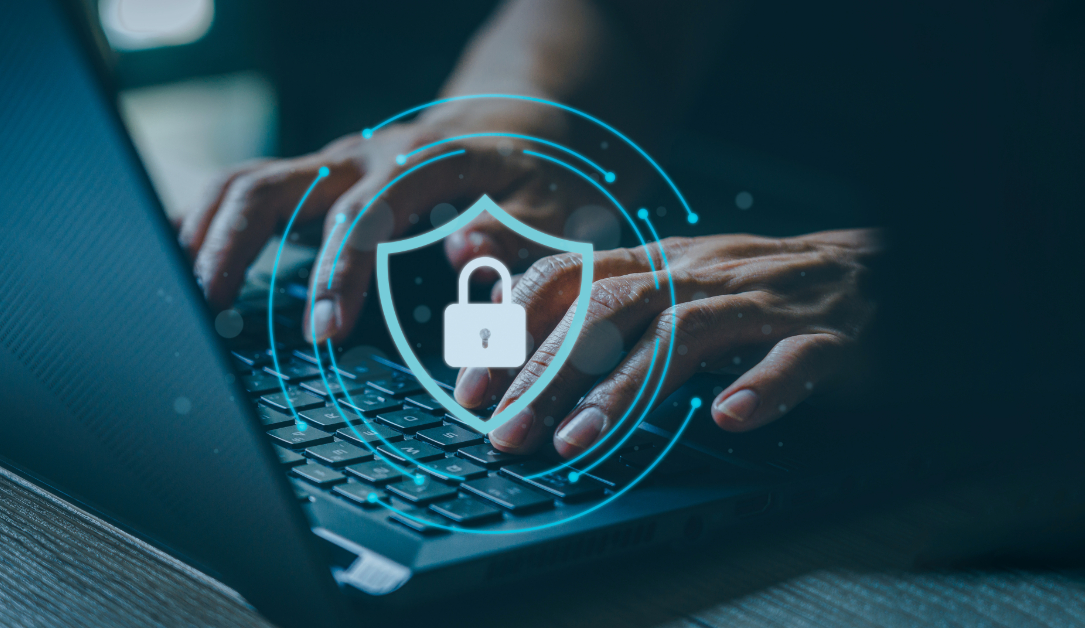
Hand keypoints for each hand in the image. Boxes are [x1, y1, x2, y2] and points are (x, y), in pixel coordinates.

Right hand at [178, 101, 588, 342]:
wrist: (518, 120)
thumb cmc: (536, 172)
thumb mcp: (551, 204)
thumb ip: (515, 233)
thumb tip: (464, 252)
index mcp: (418, 163)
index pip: (361, 213)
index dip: (339, 270)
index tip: (323, 329)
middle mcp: (362, 158)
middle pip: (270, 185)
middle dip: (230, 247)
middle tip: (203, 311)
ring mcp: (332, 167)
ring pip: (243, 184)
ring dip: (202, 235)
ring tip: (177, 296)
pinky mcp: (318, 182)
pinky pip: (249, 193)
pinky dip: (209, 225)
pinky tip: (181, 264)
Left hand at [453, 230, 881, 456]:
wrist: (873, 269)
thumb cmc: (760, 287)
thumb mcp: (675, 283)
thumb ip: (607, 303)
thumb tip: (517, 331)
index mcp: (662, 263)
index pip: (571, 278)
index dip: (516, 328)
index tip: (474, 386)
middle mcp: (702, 275)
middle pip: (611, 311)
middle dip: (549, 372)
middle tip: (507, 432)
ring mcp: (763, 303)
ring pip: (684, 335)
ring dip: (624, 390)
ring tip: (578, 442)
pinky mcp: (826, 336)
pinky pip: (792, 357)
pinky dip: (762, 386)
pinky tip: (731, 419)